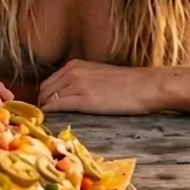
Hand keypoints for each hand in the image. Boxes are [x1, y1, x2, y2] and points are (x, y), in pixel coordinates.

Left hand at [38, 59, 166, 114]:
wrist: (146, 86)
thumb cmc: (128, 84)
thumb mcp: (97, 75)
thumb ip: (81, 81)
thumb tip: (70, 95)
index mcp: (74, 65)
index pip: (48, 82)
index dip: (45, 97)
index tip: (46, 109)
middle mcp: (71, 71)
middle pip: (44, 90)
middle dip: (42, 105)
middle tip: (46, 120)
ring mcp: (76, 84)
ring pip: (47, 99)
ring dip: (45, 111)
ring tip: (49, 124)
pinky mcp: (83, 99)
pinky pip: (56, 106)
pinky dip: (50, 115)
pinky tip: (52, 123)